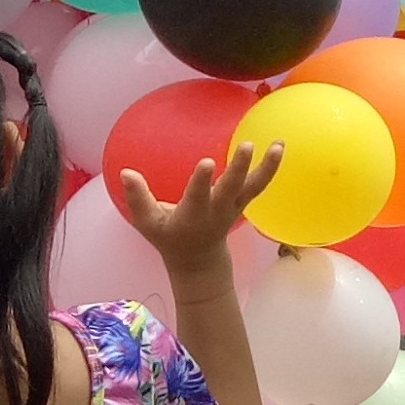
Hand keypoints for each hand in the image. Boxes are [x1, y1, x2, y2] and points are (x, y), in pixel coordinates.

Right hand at [114, 141, 279, 281]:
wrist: (199, 260)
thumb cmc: (170, 237)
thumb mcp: (148, 224)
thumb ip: (138, 199)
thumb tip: (126, 171)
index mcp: (193, 215)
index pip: (198, 196)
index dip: (202, 181)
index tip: (207, 162)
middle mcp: (218, 210)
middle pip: (232, 188)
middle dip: (240, 168)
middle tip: (247, 145)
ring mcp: (234, 206)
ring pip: (254, 187)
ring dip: (267, 167)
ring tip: (279, 145)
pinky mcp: (243, 201)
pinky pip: (259, 184)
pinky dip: (270, 167)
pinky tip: (279, 147)